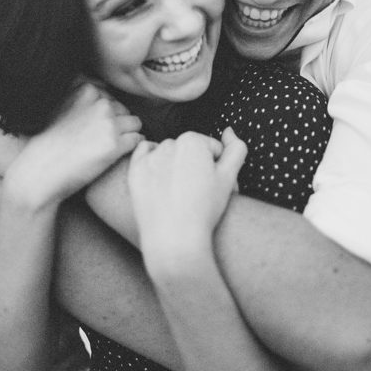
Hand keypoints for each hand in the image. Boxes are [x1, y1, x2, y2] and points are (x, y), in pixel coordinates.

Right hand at [0, 83, 142, 209]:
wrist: (40, 171)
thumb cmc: (48, 143)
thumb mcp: (59, 106)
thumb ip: (81, 97)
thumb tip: (103, 91)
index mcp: (86, 90)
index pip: (110, 96)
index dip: (104, 113)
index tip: (92, 127)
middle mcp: (99, 103)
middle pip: (124, 109)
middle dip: (117, 123)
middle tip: (99, 140)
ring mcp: (108, 123)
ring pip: (135, 123)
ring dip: (127, 135)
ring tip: (109, 148)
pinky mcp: (115, 145)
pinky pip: (138, 140)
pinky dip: (132, 148)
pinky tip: (117, 155)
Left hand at [127, 128, 247, 254]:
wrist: (175, 239)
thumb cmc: (204, 209)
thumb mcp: (230, 177)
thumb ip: (236, 148)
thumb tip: (229, 131)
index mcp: (193, 141)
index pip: (212, 149)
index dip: (217, 168)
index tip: (213, 185)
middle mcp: (169, 144)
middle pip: (190, 150)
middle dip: (195, 165)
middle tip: (198, 192)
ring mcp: (149, 158)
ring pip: (169, 153)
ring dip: (175, 165)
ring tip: (179, 192)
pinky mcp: (135, 171)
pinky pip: (144, 155)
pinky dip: (152, 161)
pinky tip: (160, 178)